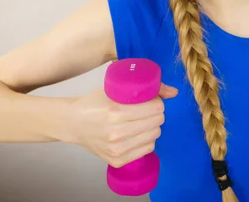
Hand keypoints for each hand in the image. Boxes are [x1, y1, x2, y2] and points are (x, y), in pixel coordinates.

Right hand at [62, 83, 177, 167]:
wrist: (73, 123)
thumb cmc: (95, 102)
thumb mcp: (115, 88)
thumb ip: (146, 87)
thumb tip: (174, 92)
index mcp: (115, 112)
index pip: (155, 108)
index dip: (157, 102)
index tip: (150, 100)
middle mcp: (116, 133)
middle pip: (157, 122)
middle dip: (156, 114)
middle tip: (146, 110)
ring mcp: (117, 149)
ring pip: (154, 136)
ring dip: (152, 126)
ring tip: (141, 121)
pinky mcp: (117, 160)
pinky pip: (147, 149)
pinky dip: (146, 139)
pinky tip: (137, 133)